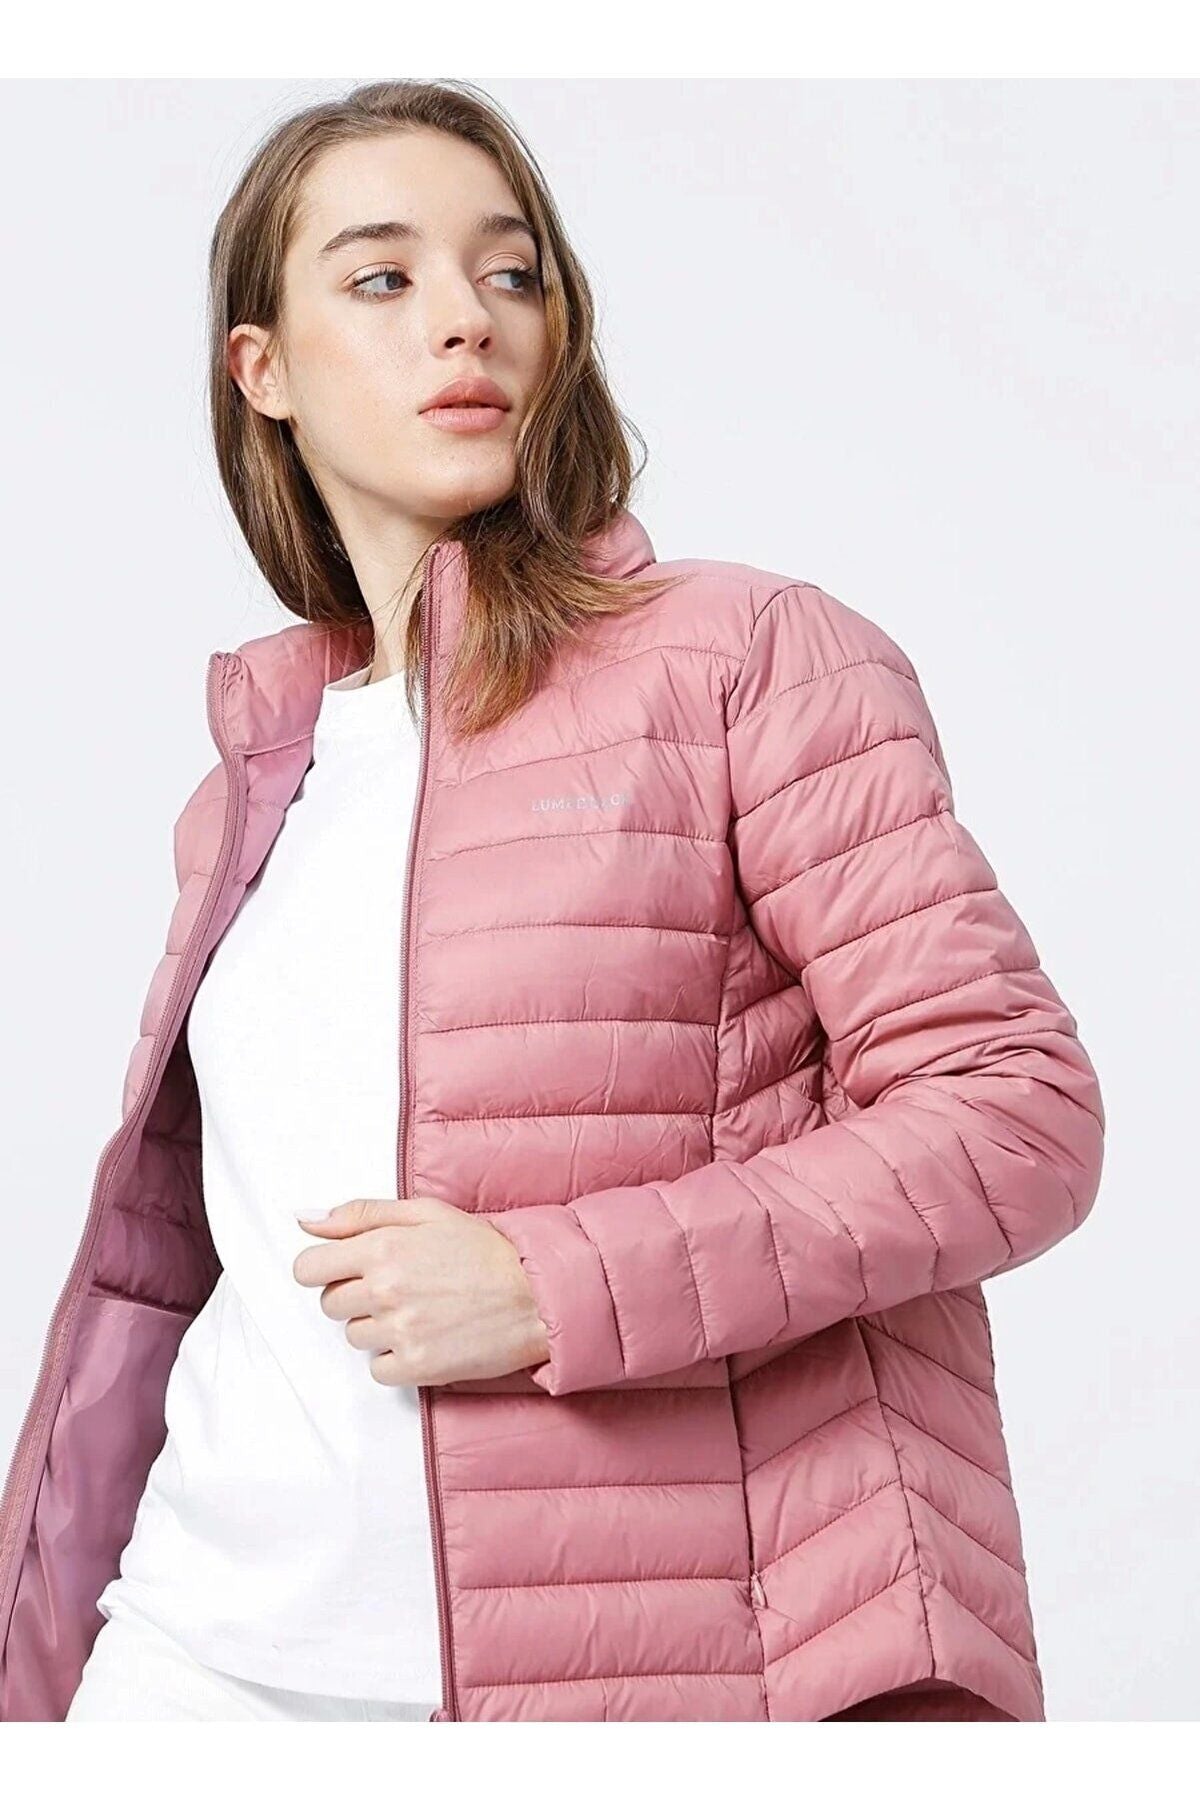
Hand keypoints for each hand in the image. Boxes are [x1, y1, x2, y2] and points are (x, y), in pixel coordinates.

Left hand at [291, 1196, 550, 1386]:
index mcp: (382, 1247)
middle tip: (397, 1287)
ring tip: (419, 1310)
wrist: (537, 1295)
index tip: (342, 1270)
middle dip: (354, 1295)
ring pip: (354, 1336)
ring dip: (377, 1326)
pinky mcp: (416, 1366)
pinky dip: (395, 1358)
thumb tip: (306, 1220)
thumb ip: (362, 1214)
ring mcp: (400, 1331)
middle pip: (329, 1304)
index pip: (308, 1268)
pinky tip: (424, 1337)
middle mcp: (385, 1290)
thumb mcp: (427, 1212)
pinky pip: (377, 1369)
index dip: (321, 1268)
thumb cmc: (486, 1250)